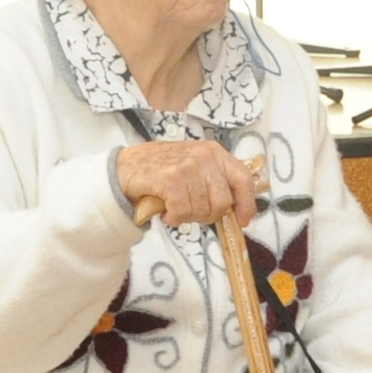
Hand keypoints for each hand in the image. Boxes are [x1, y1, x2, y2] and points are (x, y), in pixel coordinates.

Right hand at [117, 139, 260, 227]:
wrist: (125, 167)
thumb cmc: (161, 169)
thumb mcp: (194, 166)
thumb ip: (215, 180)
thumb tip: (235, 208)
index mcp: (215, 152)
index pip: (243, 179)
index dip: (247, 203)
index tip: (243, 220)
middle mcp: (205, 156)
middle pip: (223, 201)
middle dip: (208, 215)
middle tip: (191, 212)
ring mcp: (188, 166)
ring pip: (202, 209)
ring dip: (187, 216)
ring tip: (174, 207)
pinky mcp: (170, 179)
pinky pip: (183, 212)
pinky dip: (174, 218)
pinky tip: (165, 210)